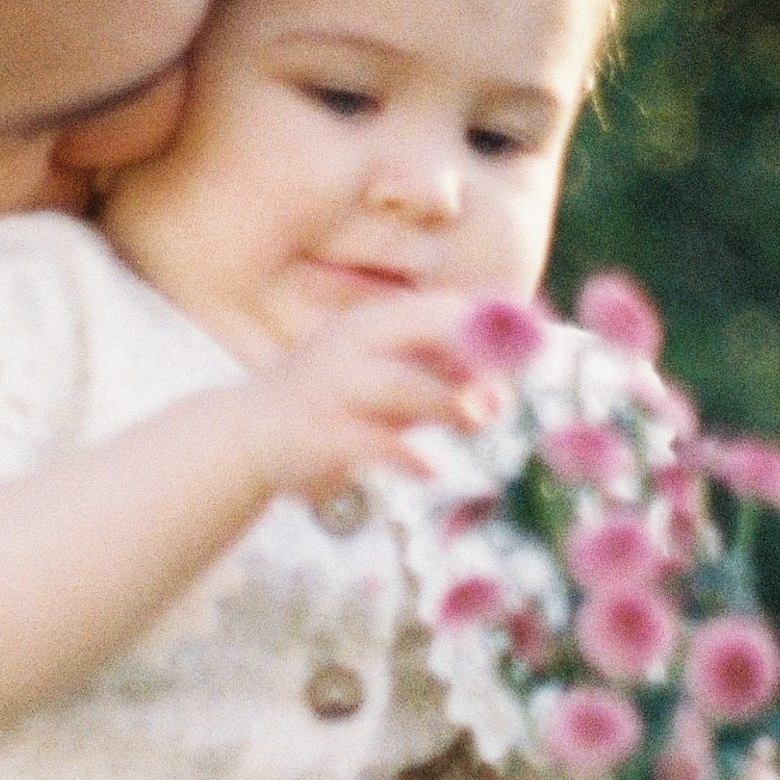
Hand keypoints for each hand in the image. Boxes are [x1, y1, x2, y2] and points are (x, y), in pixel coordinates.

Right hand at [244, 290, 489, 498]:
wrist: (251, 434)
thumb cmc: (334, 404)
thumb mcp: (384, 378)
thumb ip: (436, 380)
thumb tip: (502, 392)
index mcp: (372, 324)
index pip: (441, 309)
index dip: (490, 325)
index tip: (528, 348)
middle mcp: (353, 346)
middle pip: (423, 334)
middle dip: (471, 354)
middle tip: (505, 387)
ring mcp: (334, 388)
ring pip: (400, 385)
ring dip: (446, 401)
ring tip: (478, 419)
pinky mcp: (321, 434)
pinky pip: (371, 443)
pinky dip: (406, 456)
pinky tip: (430, 470)